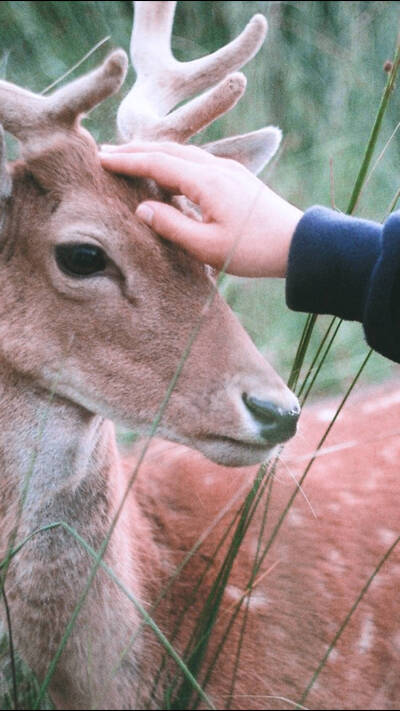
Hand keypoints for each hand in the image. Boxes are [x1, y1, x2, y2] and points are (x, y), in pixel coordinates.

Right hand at [99, 142, 302, 277]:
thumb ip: (171, 226)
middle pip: (167, 150)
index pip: (156, 163)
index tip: (99, 159)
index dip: (126, 161)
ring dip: (154, 154)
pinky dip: (174, 161)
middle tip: (106, 153)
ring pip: (183, 153)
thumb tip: (142, 208)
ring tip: (131, 158)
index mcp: (206, 181)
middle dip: (135, 151)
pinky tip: (169, 172)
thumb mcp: (207, 247)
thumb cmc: (253, 250)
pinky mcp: (236, 178)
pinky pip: (197, 161)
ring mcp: (228, 170)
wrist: (298, 244)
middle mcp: (216, 168)